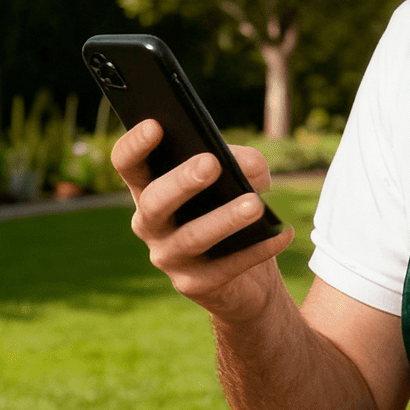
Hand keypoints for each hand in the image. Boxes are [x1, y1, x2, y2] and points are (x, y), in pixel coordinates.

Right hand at [112, 119, 294, 322]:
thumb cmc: (231, 207)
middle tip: (211, 163)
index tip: (156, 124)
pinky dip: (256, 249)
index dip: (135, 145)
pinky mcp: (194, 285)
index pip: (129, 164)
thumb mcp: (237, 177)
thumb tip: (249, 168)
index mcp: (149, 187)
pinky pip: (225, 267)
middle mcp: (150, 223)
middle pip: (154, 202)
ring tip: (255, 205)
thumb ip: (241, 163)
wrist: (246, 277)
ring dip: (224, 219)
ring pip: (191, 238)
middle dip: (181, 182)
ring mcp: (168, 257)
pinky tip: (281, 234)